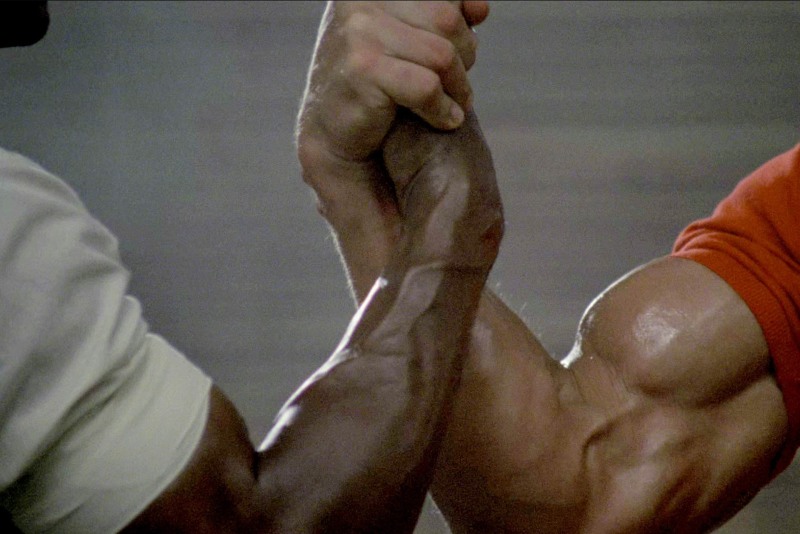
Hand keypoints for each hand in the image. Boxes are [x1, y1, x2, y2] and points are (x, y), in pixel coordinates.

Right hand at [297, 1, 488, 165]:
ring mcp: (359, 32)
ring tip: (456, 103)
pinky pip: (427, 87)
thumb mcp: (406, 39)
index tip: (462, 44)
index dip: (462, 21)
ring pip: (441, 55)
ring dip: (458, 86)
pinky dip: (443, 109)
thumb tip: (480, 8)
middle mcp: (362, 0)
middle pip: (447, 20)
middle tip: (458, 82)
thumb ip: (440, 17)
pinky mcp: (363, 70)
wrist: (335, 129)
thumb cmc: (375, 82)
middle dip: (464, 55)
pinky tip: (445, 119)